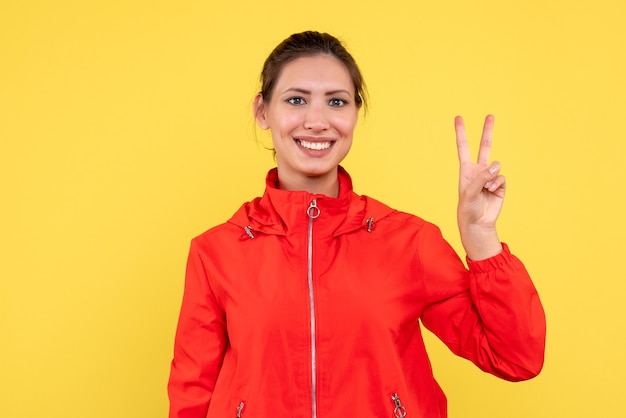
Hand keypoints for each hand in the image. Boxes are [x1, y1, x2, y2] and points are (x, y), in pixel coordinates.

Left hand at [455, 114, 503, 259]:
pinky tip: (492, 191)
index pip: (463, 147)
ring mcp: (490, 177)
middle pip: (484, 146)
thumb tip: (496, 166)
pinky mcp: (500, 185)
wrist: (477, 223)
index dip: (461, 133)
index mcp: (466, 170)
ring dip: (492, 176)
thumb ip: (481, 178)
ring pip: (496, 166)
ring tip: (486, 188)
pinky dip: (497, 184)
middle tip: (490, 115)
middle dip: (487, 131)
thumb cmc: (468, 208)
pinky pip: (501, 178)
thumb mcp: (469, 192)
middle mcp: (478, 171)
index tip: (458, 117)